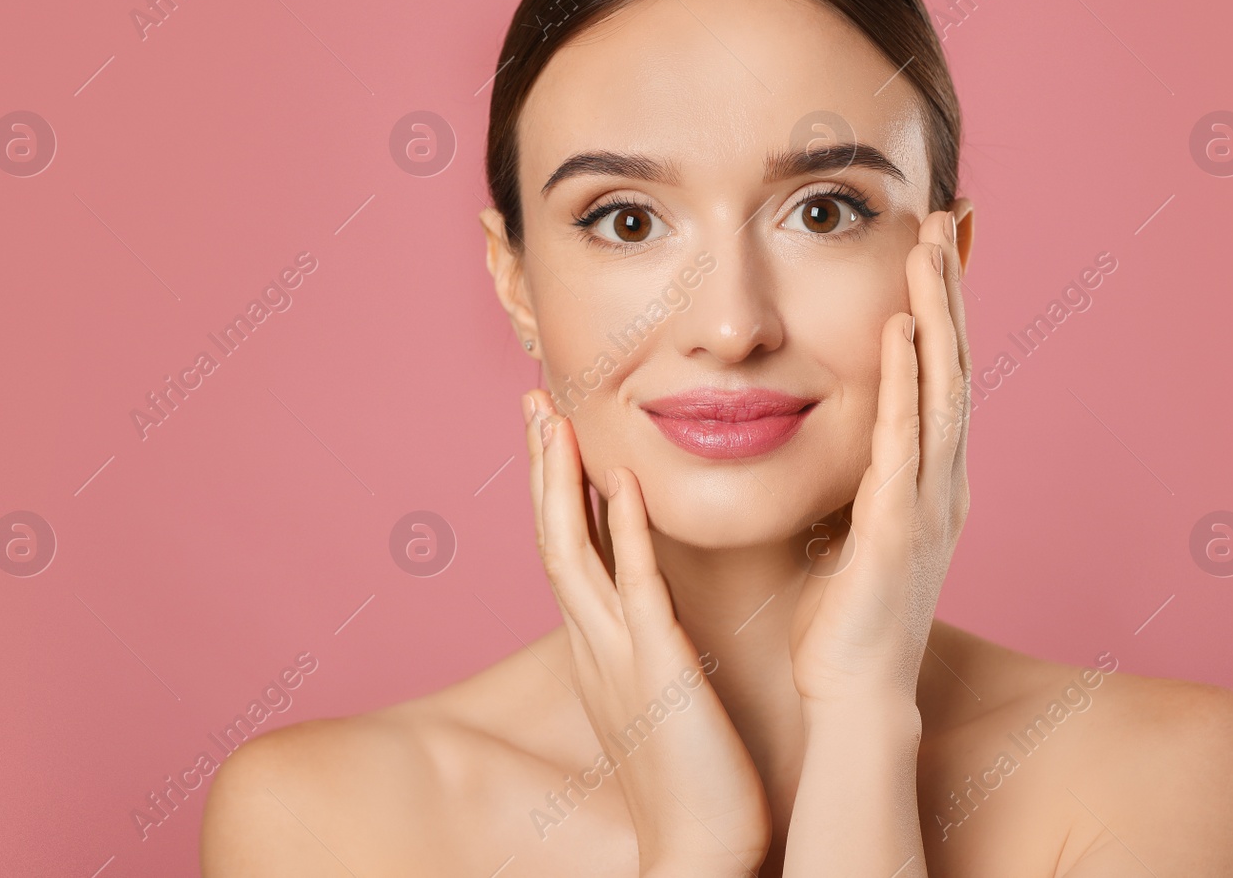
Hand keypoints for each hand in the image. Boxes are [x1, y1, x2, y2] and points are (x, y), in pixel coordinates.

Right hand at [524, 389, 771, 875]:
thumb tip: (660, 615)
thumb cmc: (693, 779)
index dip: (556, 488)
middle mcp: (595, 642)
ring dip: (561, 482)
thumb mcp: (661, 696)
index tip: (553, 432)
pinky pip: (635, 588)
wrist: (699, 850)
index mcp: (600, 646)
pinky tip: (622, 483)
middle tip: (533, 401)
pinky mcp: (656, 668)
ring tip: (553, 419)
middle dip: (541, 467)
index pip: (569, 550)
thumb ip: (654, 648)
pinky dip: (625, 532)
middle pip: (553, 536)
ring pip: (573, 551)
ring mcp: (618, 653)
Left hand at [788, 207, 970, 707]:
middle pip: (954, 365)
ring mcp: (928, 503)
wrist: (851, 695)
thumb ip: (849, 479)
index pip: (941, 375)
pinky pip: (905, 441)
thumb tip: (831, 440)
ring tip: (931, 247)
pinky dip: (909, 383)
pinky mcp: (898, 527)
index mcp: (929, 480)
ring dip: (938, 315)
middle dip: (949, 290)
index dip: (942, 309)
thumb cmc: (842, 619)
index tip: (937, 246)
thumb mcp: (846, 529)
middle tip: (947, 217)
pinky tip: (903, 331)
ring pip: (943, 388)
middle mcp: (943, 482)